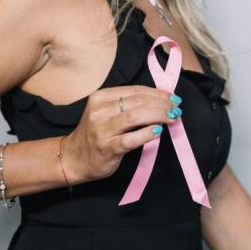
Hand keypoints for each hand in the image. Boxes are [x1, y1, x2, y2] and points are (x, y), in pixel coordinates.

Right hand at [62, 86, 181, 184]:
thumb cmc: (95, 134)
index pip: (135, 90)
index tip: (172, 97)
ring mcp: (102, 129)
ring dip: (158, 115)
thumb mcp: (106, 113)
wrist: (74, 158)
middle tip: (176, 108)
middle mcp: (99, 111)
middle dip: (161, 104)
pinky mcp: (107, 148)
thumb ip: (127, 105)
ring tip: (172, 117)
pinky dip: (147, 133)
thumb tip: (160, 101)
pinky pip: (131, 139)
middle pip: (137, 102)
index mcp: (101, 97)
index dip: (157, 93)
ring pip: (135, 116)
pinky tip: (158, 131)